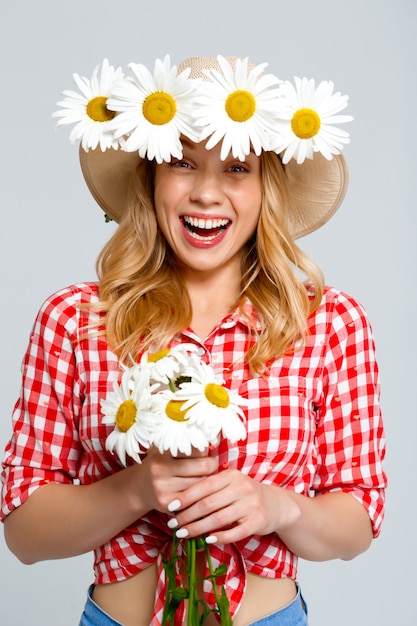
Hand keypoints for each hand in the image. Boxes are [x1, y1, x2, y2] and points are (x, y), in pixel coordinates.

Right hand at [136, 446, 218, 514]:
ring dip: (207, 480)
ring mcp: (163, 488)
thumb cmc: (160, 464)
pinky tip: (197, 490)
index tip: (205, 453)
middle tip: (211, 465)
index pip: (196, 449)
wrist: (140, 488)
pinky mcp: (167, 504)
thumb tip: (210, 439)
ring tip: (202, 476)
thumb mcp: (167, 449)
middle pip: (202, 467)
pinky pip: (194, 499)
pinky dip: (200, 494)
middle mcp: (160, 469)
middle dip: (211, 465)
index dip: (205, 451)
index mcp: (162, 451)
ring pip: (201, 484)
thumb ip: (185, 444)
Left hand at [166, 468, 300, 543]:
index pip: (204, 485)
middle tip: (173, 524)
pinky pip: (234, 532)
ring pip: (218, 519)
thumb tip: (180, 500)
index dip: (185, 497)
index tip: (170, 506)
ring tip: (183, 533)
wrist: (276, 504)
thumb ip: (210, 486)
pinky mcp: (257, 522)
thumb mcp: (230, 483)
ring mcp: (251, 505)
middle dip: (187, 515)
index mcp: (231, 475)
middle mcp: (242, 488)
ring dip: (198, 528)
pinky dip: (219, 537)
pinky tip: (207, 540)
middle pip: (208, 504)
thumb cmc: (245, 493)